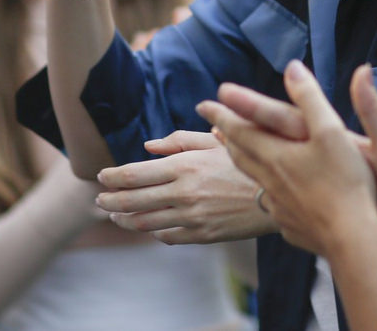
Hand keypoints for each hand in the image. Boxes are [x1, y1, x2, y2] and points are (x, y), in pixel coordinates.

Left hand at [94, 130, 273, 243]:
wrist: (277, 195)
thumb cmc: (246, 161)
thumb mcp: (217, 140)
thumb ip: (180, 139)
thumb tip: (148, 146)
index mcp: (185, 165)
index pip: (134, 174)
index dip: (111, 177)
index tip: (100, 176)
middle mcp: (184, 192)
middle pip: (132, 200)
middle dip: (110, 200)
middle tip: (99, 199)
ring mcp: (192, 217)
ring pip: (144, 222)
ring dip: (124, 219)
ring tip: (114, 215)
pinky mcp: (202, 235)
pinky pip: (166, 236)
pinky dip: (151, 231)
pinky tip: (146, 225)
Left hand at [200, 60, 376, 256]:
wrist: (352, 239)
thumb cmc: (346, 183)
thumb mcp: (331, 131)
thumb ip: (310, 97)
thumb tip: (293, 67)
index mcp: (275, 154)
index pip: (239, 129)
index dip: (222, 113)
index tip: (203, 104)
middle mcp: (269, 179)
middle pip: (240, 154)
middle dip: (226, 135)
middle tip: (214, 124)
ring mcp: (279, 205)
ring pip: (251, 178)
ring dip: (240, 161)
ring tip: (237, 153)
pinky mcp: (291, 224)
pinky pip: (269, 202)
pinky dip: (263, 189)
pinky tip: (271, 193)